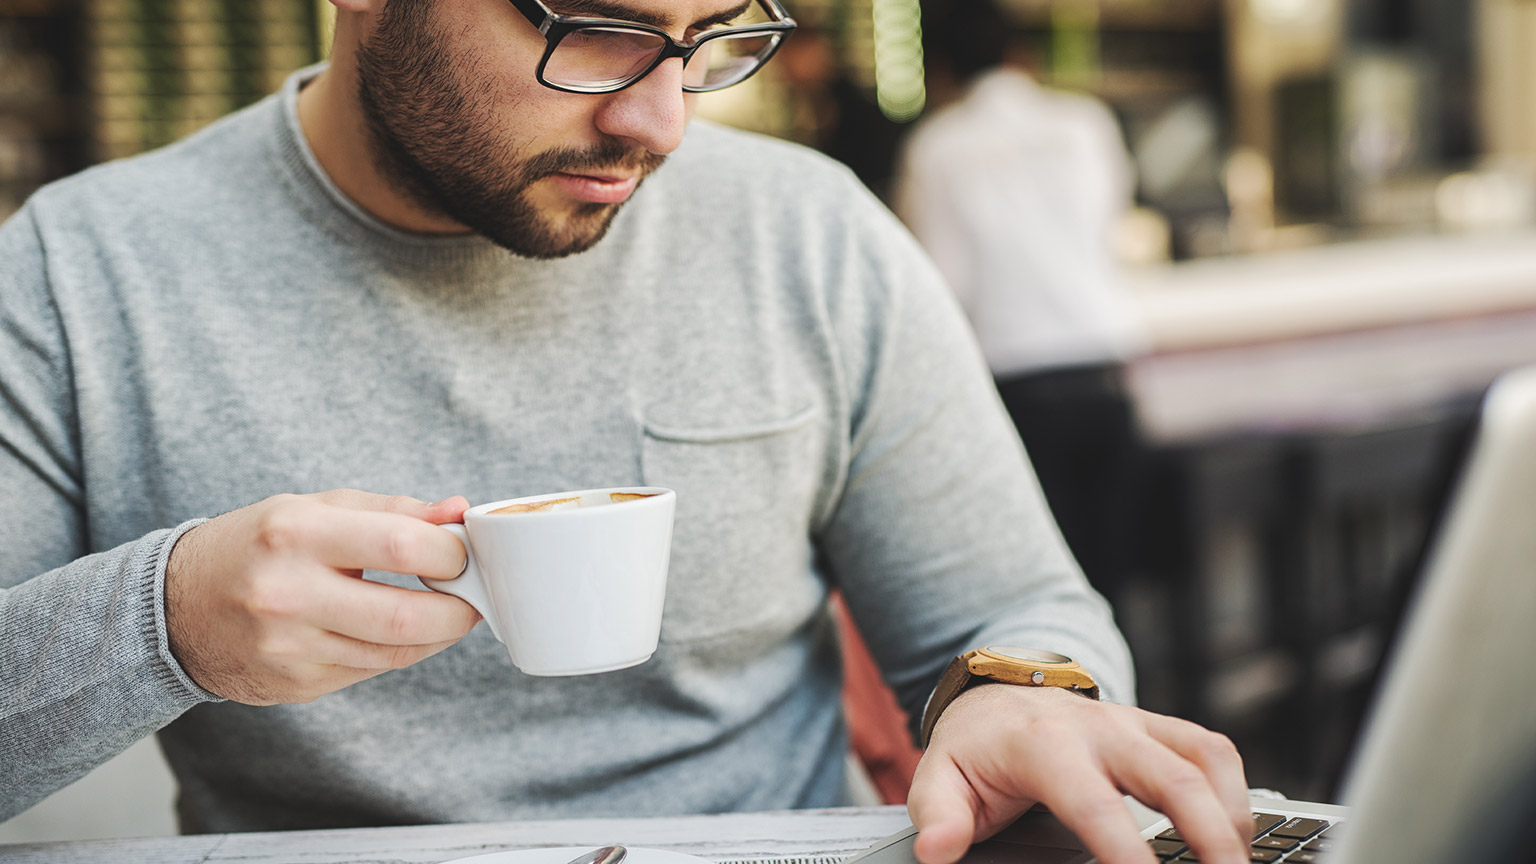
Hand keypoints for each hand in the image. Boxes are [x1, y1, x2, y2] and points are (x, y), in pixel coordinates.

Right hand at [165, 490, 479, 704]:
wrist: (172, 609)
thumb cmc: (256, 546)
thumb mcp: (313, 509)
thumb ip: (392, 510)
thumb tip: (457, 511)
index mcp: (295, 534)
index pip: (403, 547)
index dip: (452, 553)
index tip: (464, 551)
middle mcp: (287, 595)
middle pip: (407, 616)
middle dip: (460, 608)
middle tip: (475, 595)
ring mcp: (290, 648)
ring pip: (395, 652)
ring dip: (439, 633)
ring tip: (450, 610)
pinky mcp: (296, 685)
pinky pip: (372, 671)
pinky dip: (402, 651)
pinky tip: (406, 631)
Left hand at [908, 685, 1251, 863]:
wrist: (995, 695)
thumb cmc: (975, 747)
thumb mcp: (939, 778)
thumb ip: (939, 815)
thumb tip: (937, 850)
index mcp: (1045, 744)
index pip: (1097, 805)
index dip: (1127, 854)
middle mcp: (1100, 728)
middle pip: (1175, 778)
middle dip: (1211, 839)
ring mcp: (1135, 724)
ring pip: (1206, 760)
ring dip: (1233, 818)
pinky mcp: (1158, 728)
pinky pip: (1212, 750)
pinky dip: (1234, 792)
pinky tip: (1234, 835)